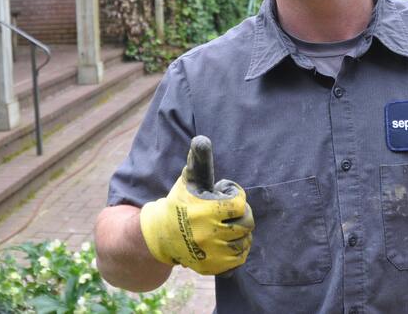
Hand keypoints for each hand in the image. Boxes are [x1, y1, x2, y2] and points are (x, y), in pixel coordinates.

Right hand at [139, 135, 253, 274]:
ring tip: (226, 227)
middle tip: (228, 214)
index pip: (240, 203)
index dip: (235, 197)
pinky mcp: (213, 267)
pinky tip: (226, 241)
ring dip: (240, 234)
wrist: (161, 235)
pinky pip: (239, 260)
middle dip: (240, 216)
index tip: (224, 196)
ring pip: (245, 242)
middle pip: (246, 223)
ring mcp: (212, 254)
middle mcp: (209, 234)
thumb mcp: (188, 181)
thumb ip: (198, 161)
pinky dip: (237, 250)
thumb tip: (201, 140)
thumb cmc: (179, 203)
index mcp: (206, 211)